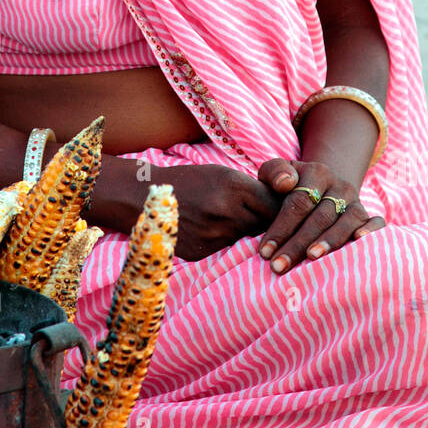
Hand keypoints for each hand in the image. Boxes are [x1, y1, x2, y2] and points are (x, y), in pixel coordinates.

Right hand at [167, 163, 282, 261]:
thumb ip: (252, 191)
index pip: (274, 205)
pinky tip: (212, 232)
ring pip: (245, 240)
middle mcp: (226, 211)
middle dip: (266, 224)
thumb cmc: (191, 181)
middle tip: (263, 221)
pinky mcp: (202, 252)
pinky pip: (225, 250)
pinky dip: (225, 244)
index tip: (282, 210)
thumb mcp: (223, 175)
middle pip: (263, 225)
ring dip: (245, 235)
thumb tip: (282, 209)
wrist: (145, 197)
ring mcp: (213, 234)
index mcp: (233, 186)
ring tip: (232, 224)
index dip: (279, 208)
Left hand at [256, 158, 384, 272]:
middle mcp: (340, 186)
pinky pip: (377, 222)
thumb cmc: (289, 188)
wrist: (320, 187)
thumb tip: (286, 183)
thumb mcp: (275, 173)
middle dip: (298, 244)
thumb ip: (274, 173)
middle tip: (278, 266)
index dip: (281, 228)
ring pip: (348, 221)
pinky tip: (358, 242)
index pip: (299, 202)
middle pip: (320, 216)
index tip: (264, 252)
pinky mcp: (369, 215)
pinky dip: (371, 232)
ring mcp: (356, 201)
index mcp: (316, 173)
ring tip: (311, 259)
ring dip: (330, 241)